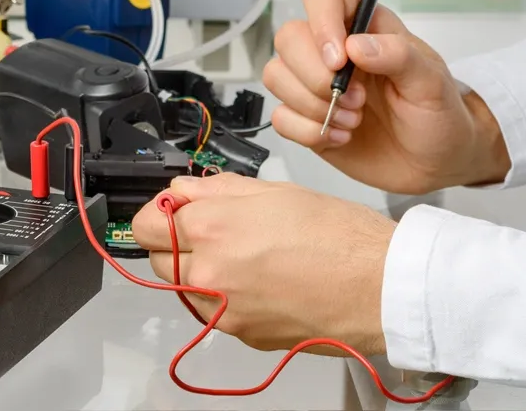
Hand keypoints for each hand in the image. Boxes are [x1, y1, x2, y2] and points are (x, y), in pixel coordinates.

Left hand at [130, 173, 395, 352]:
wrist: (379, 288)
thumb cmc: (340, 235)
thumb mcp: (278, 191)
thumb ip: (219, 190)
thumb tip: (183, 191)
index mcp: (214, 227)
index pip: (147, 223)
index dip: (161, 212)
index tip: (175, 208)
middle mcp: (210, 274)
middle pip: (157, 260)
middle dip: (176, 242)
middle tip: (213, 229)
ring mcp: (223, 311)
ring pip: (184, 288)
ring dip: (198, 270)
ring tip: (243, 254)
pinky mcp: (242, 335)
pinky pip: (214, 312)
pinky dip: (224, 296)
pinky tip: (260, 279)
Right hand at [263, 0, 509, 194]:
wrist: (436, 161)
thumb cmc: (438, 113)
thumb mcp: (431, 81)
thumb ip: (398, 55)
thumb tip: (355, 45)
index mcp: (364, 26)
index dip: (321, 22)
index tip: (339, 60)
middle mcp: (333, 49)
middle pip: (289, 37)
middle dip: (316, 76)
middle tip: (357, 101)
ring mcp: (316, 84)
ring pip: (276, 75)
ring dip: (312, 105)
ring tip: (353, 122)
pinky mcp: (307, 118)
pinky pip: (280, 117)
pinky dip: (307, 131)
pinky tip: (341, 138)